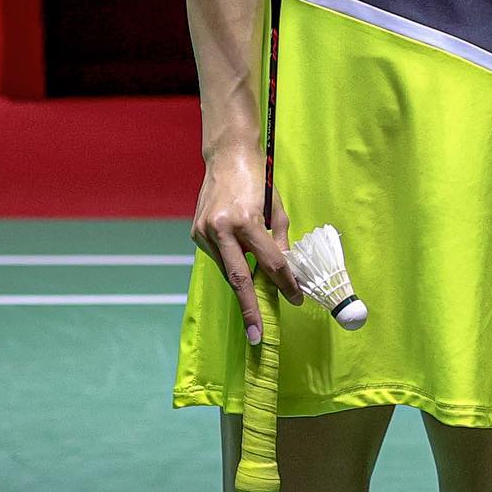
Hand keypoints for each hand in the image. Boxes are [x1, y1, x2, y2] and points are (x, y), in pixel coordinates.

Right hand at [191, 146, 302, 344]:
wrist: (227, 156)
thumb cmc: (258, 179)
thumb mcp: (276, 208)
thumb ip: (279, 240)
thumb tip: (284, 270)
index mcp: (246, 220)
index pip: (270, 261)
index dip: (285, 283)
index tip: (296, 298)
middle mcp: (222, 229)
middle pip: (240, 278)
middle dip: (250, 309)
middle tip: (258, 336)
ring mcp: (204, 232)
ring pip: (228, 269)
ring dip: (243, 284)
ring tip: (254, 302)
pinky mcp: (196, 232)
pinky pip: (218, 257)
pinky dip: (231, 262)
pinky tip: (240, 261)